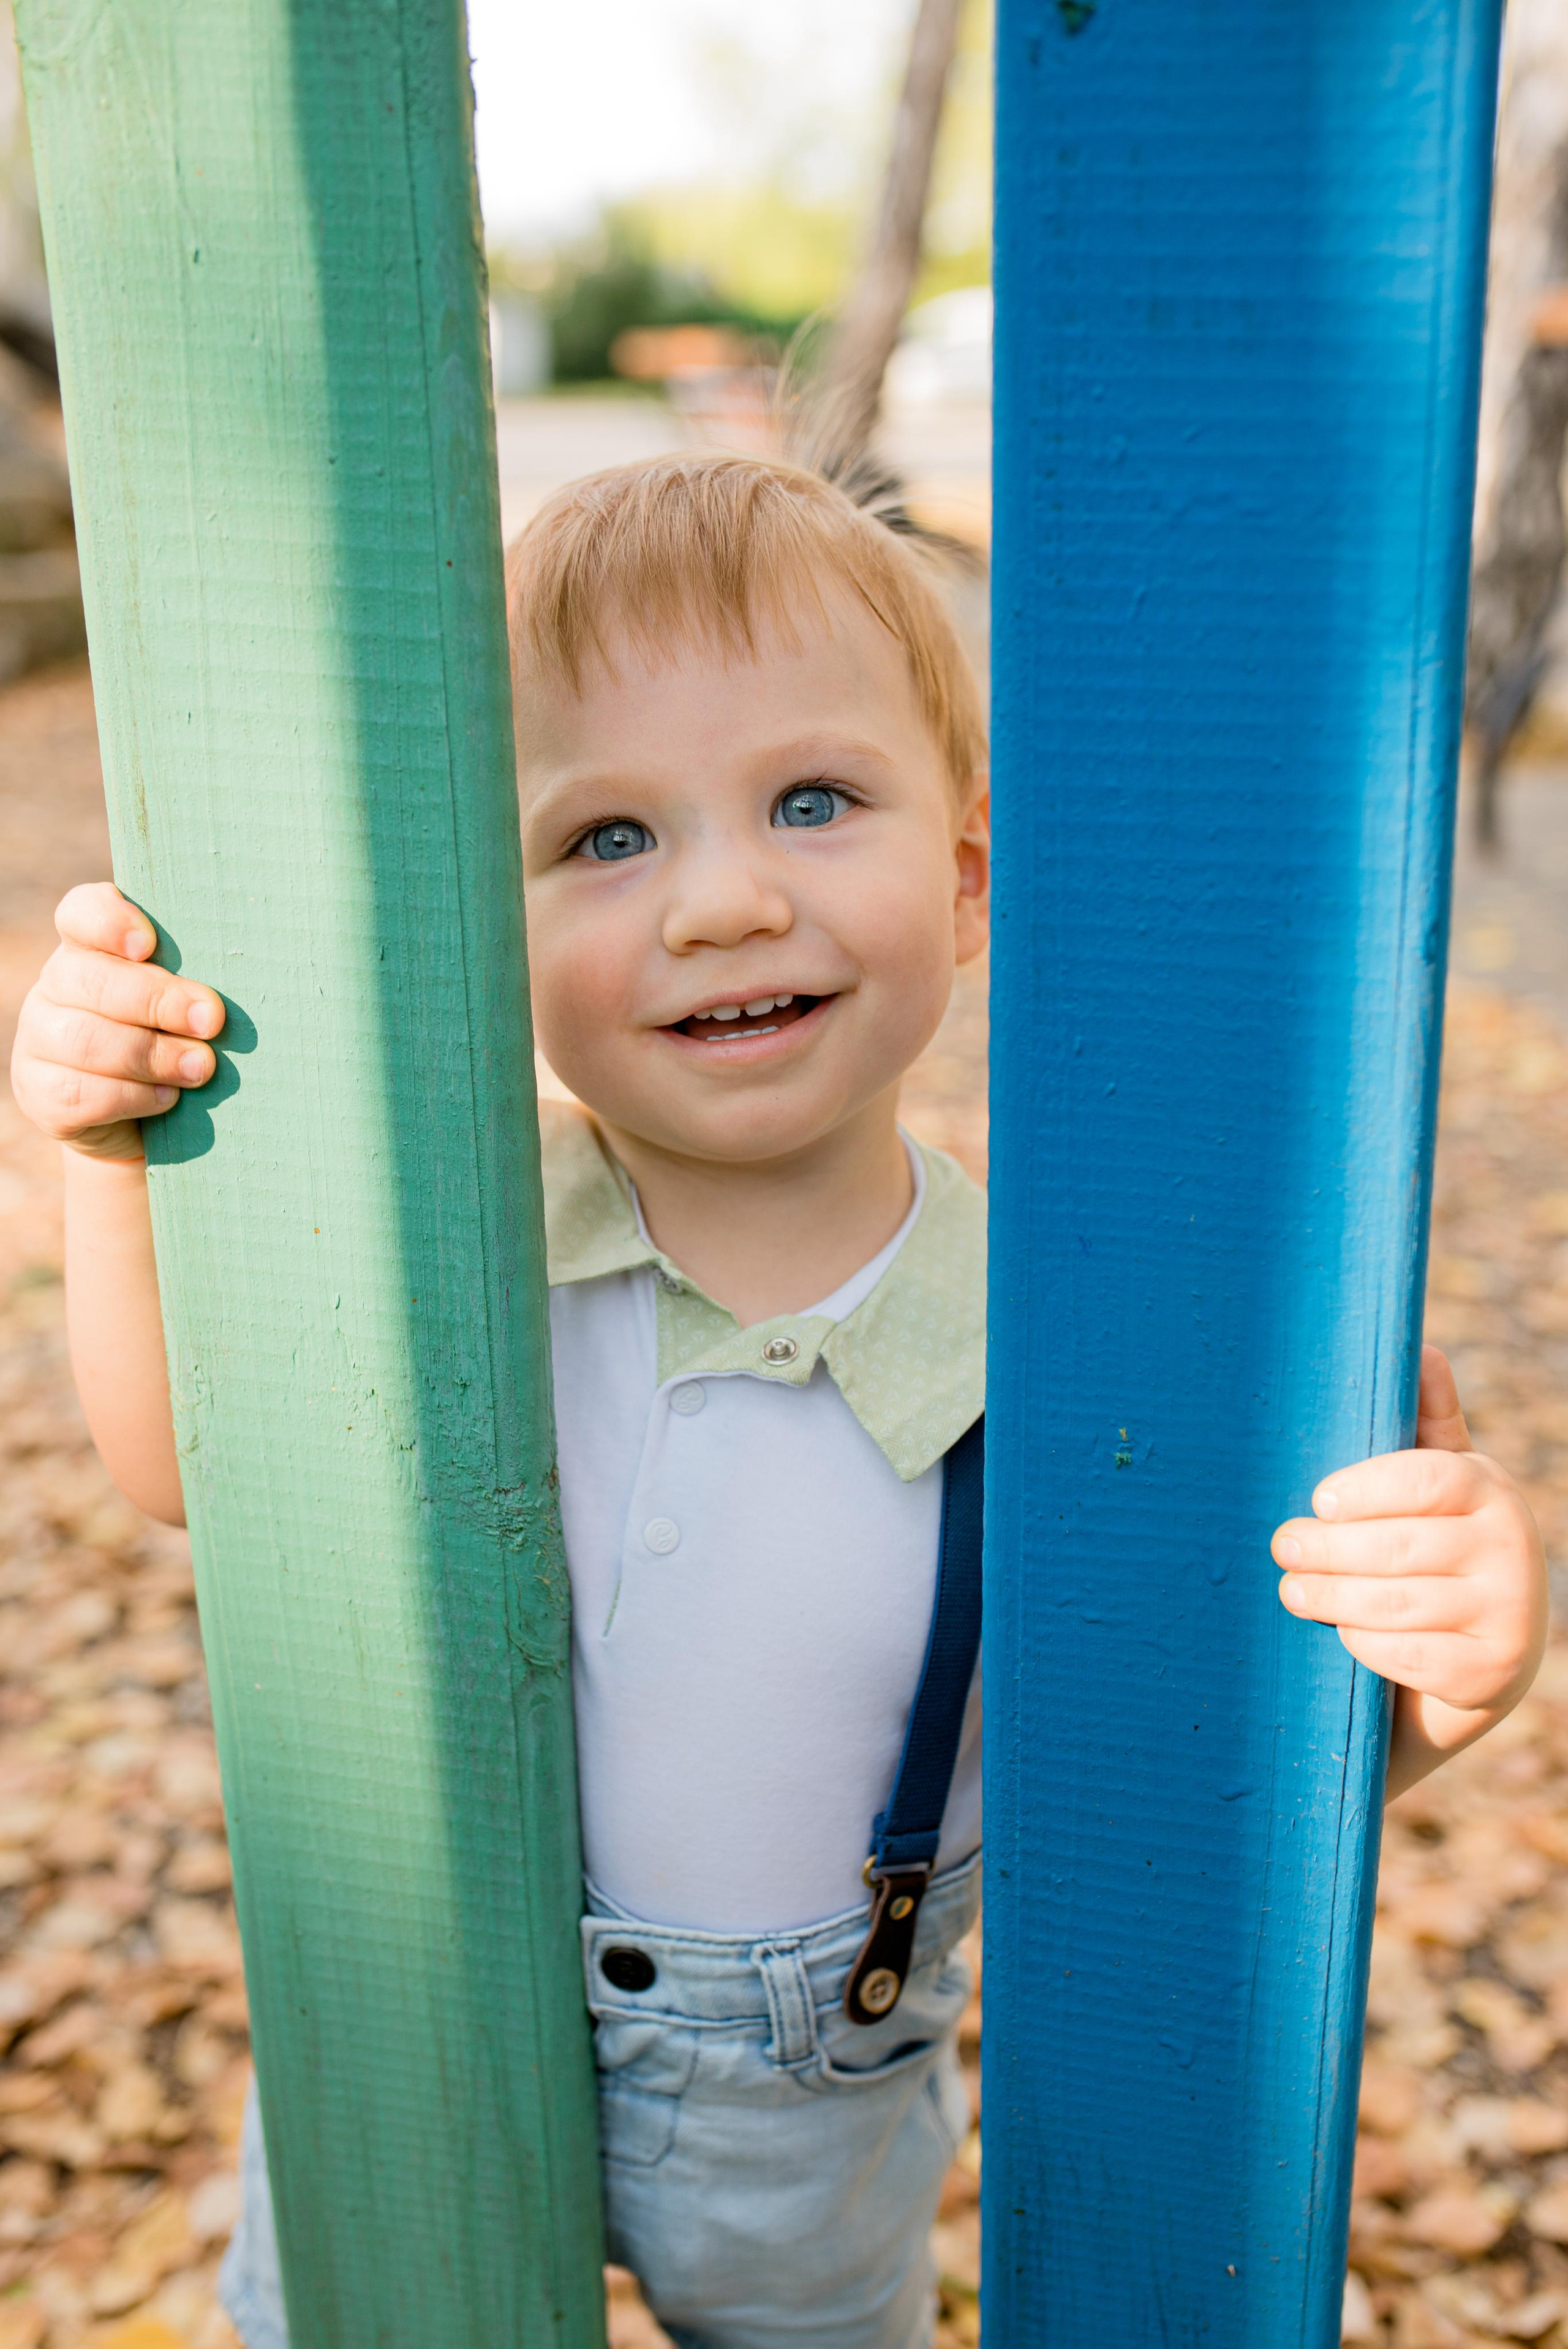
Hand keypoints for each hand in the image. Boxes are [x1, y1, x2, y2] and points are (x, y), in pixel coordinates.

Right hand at [10, 882, 225, 1162]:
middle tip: (211, 1020)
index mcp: (90, 948)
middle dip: (156, 1001)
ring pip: (85, 1040)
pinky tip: (169, 1098)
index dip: (110, 923)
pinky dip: (132, 1096)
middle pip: (91, 981)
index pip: (82, 913)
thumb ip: (195, 983)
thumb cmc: (179, 1043)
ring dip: (152, 1055)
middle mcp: (57, 987)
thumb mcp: (189, 1005)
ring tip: (201, 1067)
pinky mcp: (42, 1094)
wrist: (143, 1121)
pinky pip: (80, 1094)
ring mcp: (40, 1040)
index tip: (147, 944)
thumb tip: (221, 1001)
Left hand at [1271, 1346, 1548, 1791]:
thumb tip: (1423, 1347)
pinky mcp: (1491, 1675)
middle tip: (1283, 1548)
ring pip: (1397, 1603)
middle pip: (1400, 1547)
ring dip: (1332, 1598)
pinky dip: (1364, 1644)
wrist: (1479, 1654)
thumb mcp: (1439, 1485)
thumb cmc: (1439, 1547)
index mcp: (1489, 1489)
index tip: (1318, 1498)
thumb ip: (1427, 1422)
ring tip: (1292, 1589)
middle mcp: (1512, 1549)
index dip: (1366, 1489)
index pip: (1426, 1479)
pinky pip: (1408, 1654)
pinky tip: (1339, 1632)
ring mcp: (1508, 1615)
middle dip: (1327, 1550)